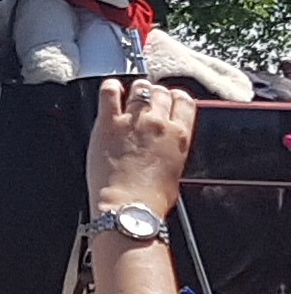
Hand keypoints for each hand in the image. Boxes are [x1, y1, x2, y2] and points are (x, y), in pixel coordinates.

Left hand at [89, 78, 193, 219]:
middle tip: (148, 101)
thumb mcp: (176, 168)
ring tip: (131, 96)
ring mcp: (132, 120)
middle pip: (161, 92)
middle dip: (155, 94)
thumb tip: (164, 140)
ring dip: (137, 90)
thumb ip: (171, 146)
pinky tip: (111, 90)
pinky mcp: (107, 123)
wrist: (128, 206)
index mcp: (179, 135)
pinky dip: (110, 87)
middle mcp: (158, 123)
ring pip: (139, 89)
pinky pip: (109, 92)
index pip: (185, 101)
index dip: (176, 97)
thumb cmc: (152, 197)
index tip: (170, 99)